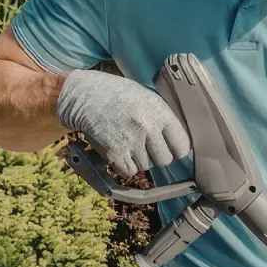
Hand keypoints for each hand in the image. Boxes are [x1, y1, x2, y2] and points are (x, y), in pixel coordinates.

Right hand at [56, 68, 189, 177]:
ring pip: (145, 167)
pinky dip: (124, 166)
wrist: (84, 95)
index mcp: (159, 112)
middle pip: (164, 160)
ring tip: (127, 141)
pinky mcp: (114, 152)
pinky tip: (119, 150)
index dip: (176, 149)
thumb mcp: (146, 97)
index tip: (169, 148)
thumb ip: (163, 118)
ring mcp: (131, 141)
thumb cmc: (117, 95)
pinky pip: (129, 171)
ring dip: (138, 159)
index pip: (182, 146)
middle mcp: (147, 127)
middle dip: (156, 156)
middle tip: (145, 146)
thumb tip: (179, 143)